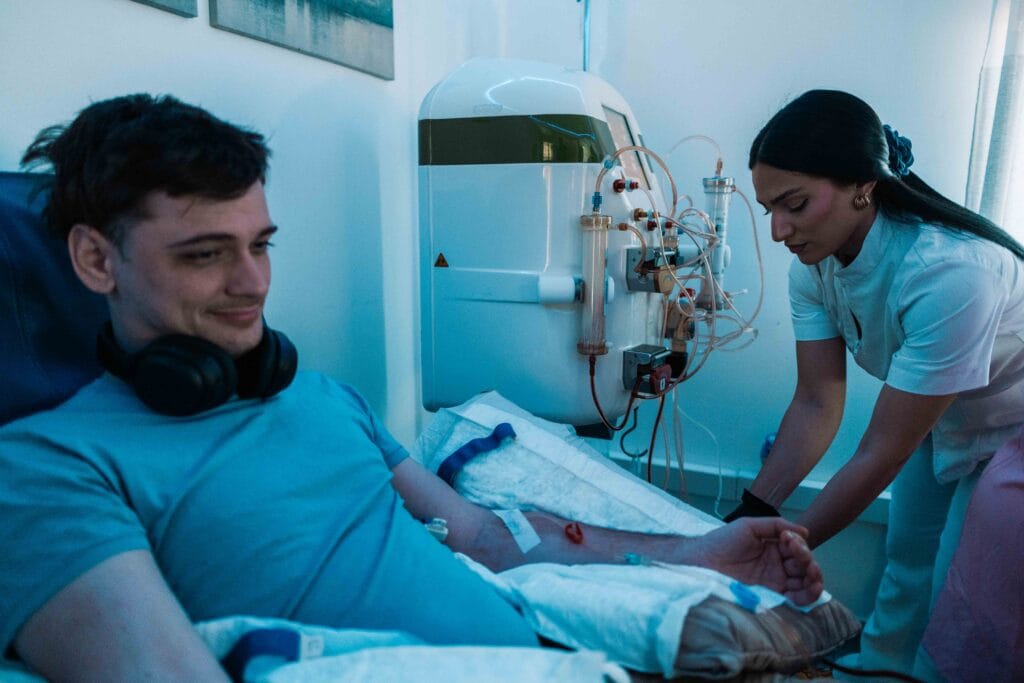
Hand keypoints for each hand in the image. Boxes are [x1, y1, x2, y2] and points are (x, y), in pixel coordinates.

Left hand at [692, 518, 823, 604]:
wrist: (702, 562)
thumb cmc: (721, 541)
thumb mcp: (749, 526)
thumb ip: (776, 525)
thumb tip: (805, 532)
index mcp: (773, 549)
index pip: (797, 549)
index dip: (799, 545)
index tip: (788, 540)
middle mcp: (777, 566)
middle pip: (805, 566)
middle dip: (808, 560)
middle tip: (799, 555)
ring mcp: (774, 582)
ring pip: (805, 583)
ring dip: (815, 578)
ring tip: (811, 572)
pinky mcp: (770, 597)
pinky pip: (796, 599)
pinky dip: (809, 595)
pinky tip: (810, 587)